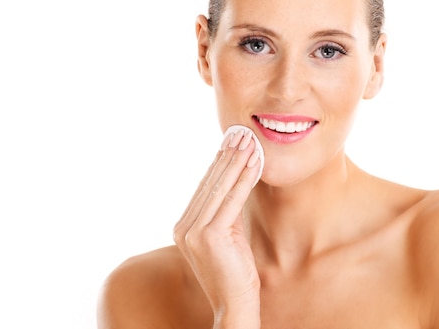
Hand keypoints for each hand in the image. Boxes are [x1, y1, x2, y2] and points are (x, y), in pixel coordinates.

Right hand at [173, 128, 261, 326]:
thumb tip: (235, 181)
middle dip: (228, 156)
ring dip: (237, 161)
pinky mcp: (210, 235)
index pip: (204, 187)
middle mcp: (184, 227)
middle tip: (241, 133)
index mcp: (183, 227)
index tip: (232, 142)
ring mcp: (194, 232)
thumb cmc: (234, 272)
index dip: (219, 162)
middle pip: (210, 183)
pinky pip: (232, 199)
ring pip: (220, 187)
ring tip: (249, 141)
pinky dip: (245, 178)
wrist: (234, 305)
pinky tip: (254, 163)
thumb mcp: (227, 236)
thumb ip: (225, 212)